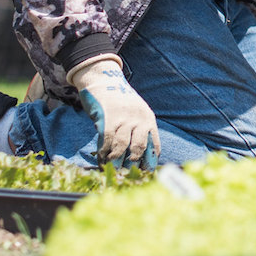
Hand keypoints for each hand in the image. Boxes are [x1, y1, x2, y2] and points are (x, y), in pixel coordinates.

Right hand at [67, 55, 159, 169]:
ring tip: (112, 168)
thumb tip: (137, 156)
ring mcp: (124, 118)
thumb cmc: (120, 101)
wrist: (104, 81)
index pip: (154, 145)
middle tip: (125, 174)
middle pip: (139, 148)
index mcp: (149, 119)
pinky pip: (106, 141)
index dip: (150, 162)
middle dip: (132, 164)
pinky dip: (104, 152)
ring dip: (116, 160)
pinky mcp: (108, 118)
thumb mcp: (136, 112)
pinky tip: (101, 158)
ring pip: (122, 146)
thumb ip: (139, 130)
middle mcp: (139, 118)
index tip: (144, 173)